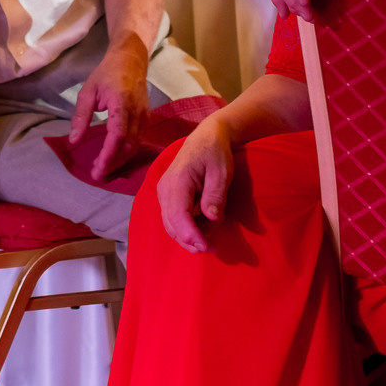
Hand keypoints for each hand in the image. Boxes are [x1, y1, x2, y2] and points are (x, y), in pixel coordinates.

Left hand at [70, 33, 149, 180]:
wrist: (130, 59)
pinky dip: (127, 152)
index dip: (108, 156)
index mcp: (121, 103)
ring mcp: (145, 116)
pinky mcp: (147, 118)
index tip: (97, 170)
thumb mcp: (87, 92)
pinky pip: (139, 140)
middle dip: (113, 163)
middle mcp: (136, 112)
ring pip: (135, 146)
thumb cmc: (106, 74)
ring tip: (104, 169)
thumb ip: (81, 117)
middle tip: (97, 174)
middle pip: (128, 146)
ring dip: (120, 160)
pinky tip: (115, 157)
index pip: (117, 136)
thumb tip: (74, 141)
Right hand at [156, 120, 234, 252]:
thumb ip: (215, 195)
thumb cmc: (215, 152)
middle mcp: (165, 188)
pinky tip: (203, 228)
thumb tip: (211, 219)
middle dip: (190, 241)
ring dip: (188, 236)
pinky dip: (186, 228)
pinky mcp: (168, 196)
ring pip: (170, 224)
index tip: (208, 247)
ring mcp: (164, 193)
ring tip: (210, 240)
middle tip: (213, 248)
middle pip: (171, 224)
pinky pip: (173, 218)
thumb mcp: (221, 171)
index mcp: (177, 181)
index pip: (178, 215)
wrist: (206, 137)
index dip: (191, 235)